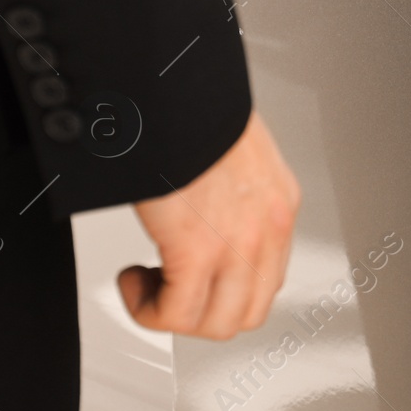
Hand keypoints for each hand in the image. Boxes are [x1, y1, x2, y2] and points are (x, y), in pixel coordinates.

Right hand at [119, 112, 299, 339]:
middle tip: (166, 286)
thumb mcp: (231, 148)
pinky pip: (176, 313)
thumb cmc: (193, 103)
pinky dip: (149, 309)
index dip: (223, 288)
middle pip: (247, 312)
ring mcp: (239, 243)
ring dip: (174, 313)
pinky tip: (132, 280)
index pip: (266, 278)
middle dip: (201, 311)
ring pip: (215, 323)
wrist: (177, 87)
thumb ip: (228, 183)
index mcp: (277, 201)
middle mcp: (268, 227)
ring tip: (145, 284)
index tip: (192, 274)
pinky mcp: (198, 250)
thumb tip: (201, 200)